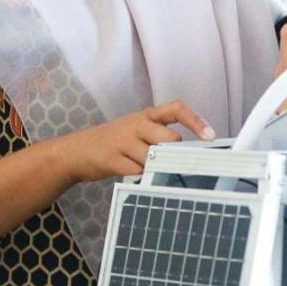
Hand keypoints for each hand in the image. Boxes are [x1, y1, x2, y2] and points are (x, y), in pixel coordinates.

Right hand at [52, 101, 213, 183]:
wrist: (76, 151)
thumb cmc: (114, 143)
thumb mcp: (136, 131)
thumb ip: (159, 137)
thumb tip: (188, 154)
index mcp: (145, 116)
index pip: (176, 109)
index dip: (195, 121)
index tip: (210, 135)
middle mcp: (136, 125)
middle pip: (169, 140)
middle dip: (173, 154)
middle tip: (169, 163)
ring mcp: (123, 141)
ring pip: (154, 158)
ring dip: (154, 168)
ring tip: (143, 167)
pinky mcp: (112, 159)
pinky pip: (137, 172)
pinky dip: (139, 177)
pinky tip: (131, 173)